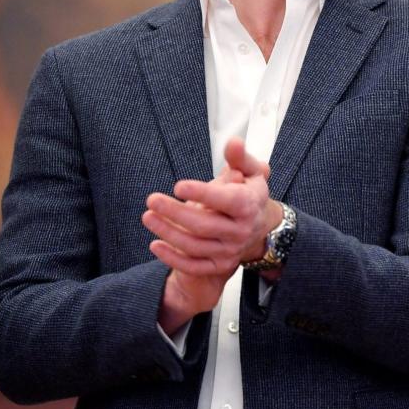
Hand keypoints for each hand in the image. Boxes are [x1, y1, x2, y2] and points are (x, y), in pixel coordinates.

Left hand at [144, 139, 279, 330]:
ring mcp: (230, 250)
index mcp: (249, 205)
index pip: (227, 201)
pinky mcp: (220, 265)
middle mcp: (241, 231)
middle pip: (204, 225)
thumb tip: (233, 142)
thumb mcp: (251, 172)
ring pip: (194, 245)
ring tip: (148, 216)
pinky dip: (172, 258)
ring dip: (167, 232)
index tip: (178, 185)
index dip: (203, 193)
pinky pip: (194, 266)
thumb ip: (239, 157)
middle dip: (175, 212)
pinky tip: (155, 245)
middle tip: (152, 200)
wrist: (260, 226)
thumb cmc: (248, 194)